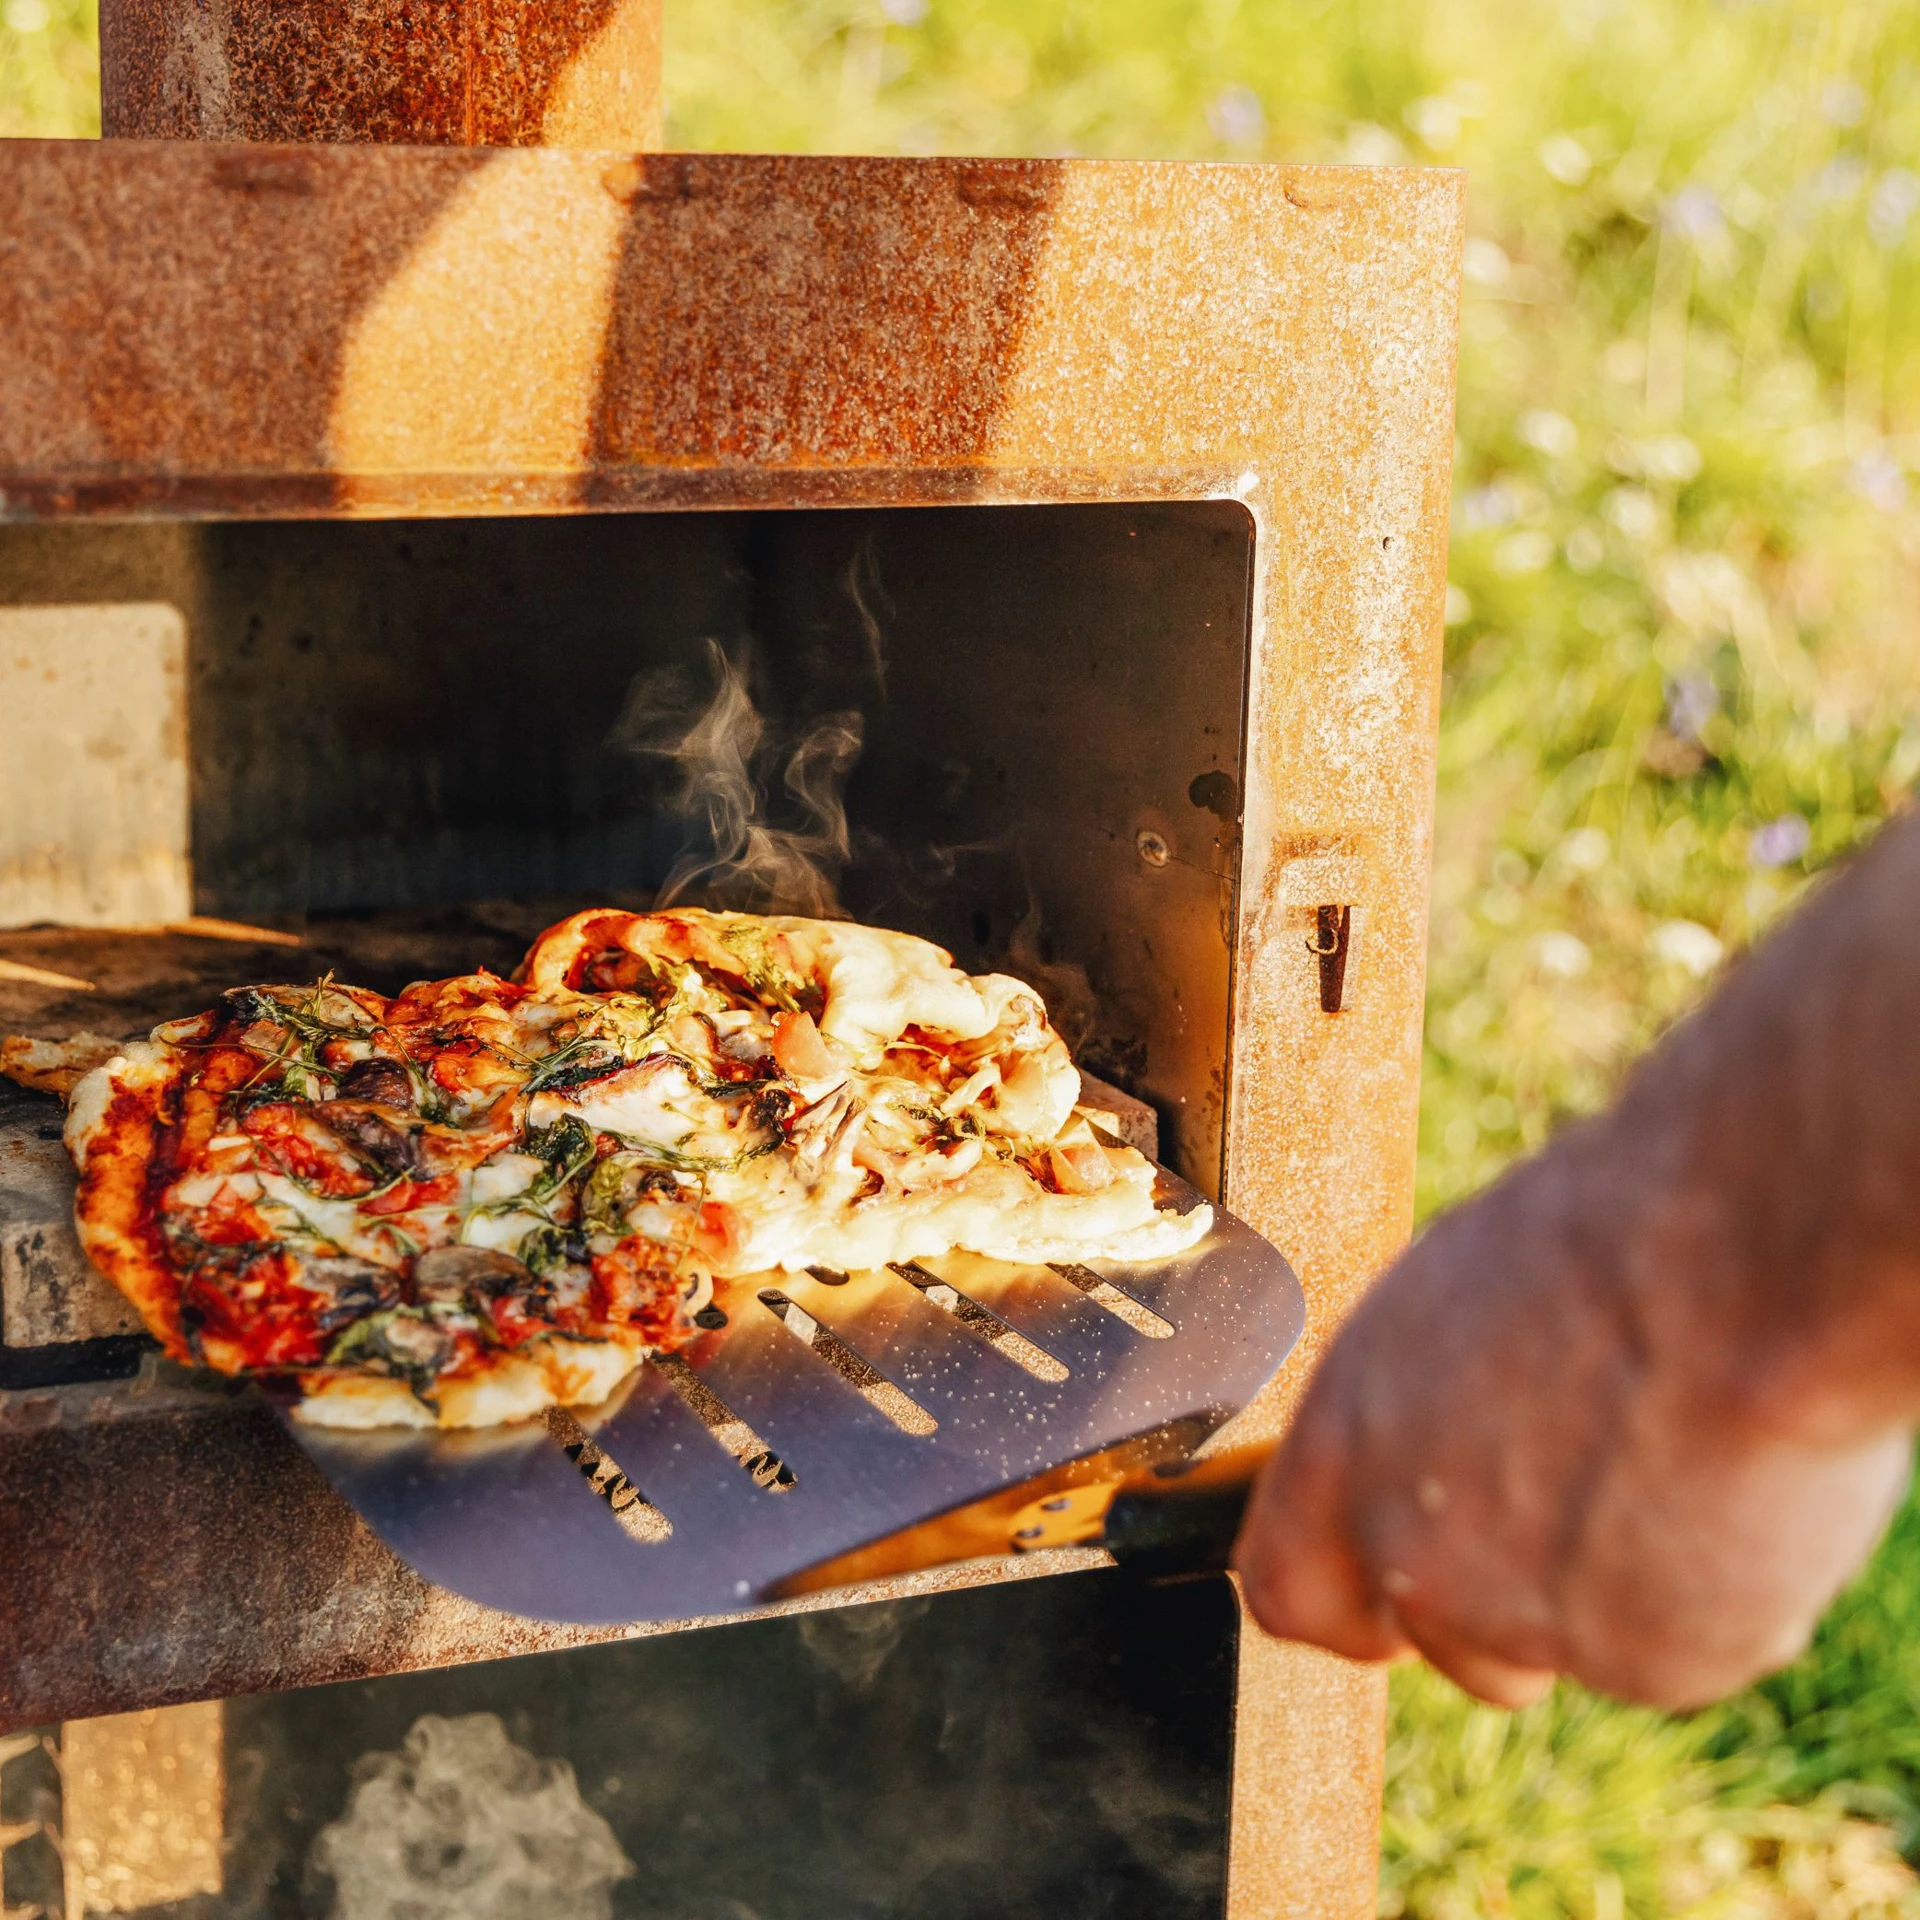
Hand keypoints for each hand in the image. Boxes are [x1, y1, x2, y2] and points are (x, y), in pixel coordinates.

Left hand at [1232, 1110, 1912, 1709]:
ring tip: (1659, 1463)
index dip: (1347, 1592)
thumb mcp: (1445, 1307)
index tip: (1391, 1578)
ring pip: (1557, 1651)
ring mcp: (1526, 1623)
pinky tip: (1727, 1487)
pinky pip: (1673, 1647)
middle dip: (1486, 1603)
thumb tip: (1419, 1449)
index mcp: (1344, 1447)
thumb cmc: (1598, 1245)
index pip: (1285, 1588)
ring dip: (1595, 1599)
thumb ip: (1408, 1415)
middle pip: (1430, 1638)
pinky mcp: (1650, 1662)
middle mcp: (1411, 1553)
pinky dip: (1704, 1594)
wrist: (1733, 1272)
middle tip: (1567, 1500)